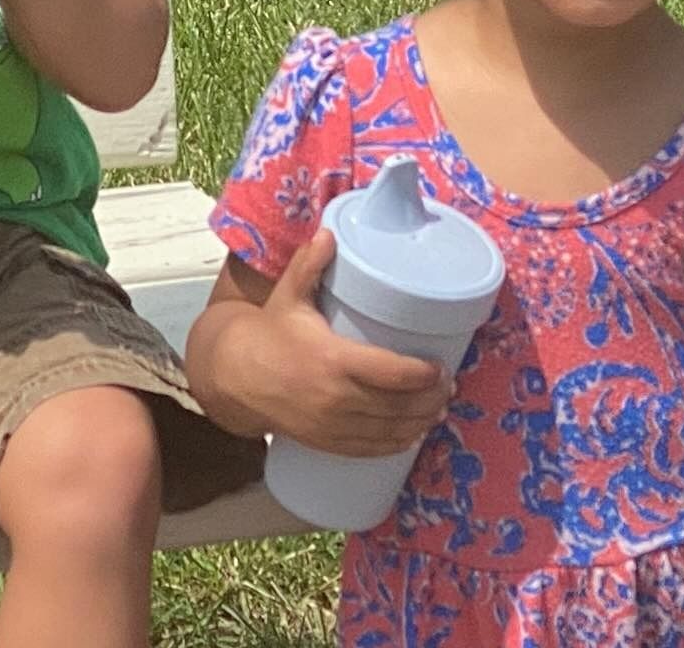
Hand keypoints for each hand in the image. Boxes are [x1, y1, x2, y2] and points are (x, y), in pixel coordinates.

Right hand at [240, 230, 453, 457]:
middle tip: (448, 387)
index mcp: (332, 359)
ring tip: (439, 409)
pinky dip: (396, 445)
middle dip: (429, 399)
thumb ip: (309, 265)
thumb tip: (328, 233)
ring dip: (419, 423)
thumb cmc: (270, 332)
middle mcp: (335, 397)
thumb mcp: (289, 296)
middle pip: (396, 405)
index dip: (422, 374)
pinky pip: (370, 450)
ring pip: (388, 431)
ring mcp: (331, 425)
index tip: (440, 367)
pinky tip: (413, 435)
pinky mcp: (326, 443)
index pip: (390, 372)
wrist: (235, 376)